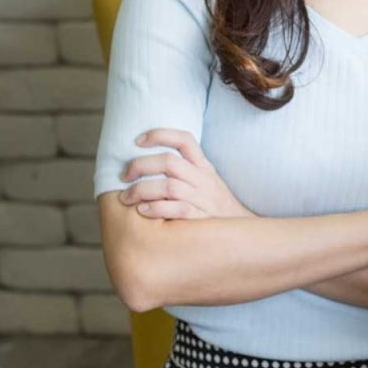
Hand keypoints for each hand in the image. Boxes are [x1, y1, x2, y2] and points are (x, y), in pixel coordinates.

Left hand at [119, 129, 252, 219]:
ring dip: (141, 190)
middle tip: (124, 176)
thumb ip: (185, 172)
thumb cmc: (216, 207)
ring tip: (126, 198)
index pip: (185, 140)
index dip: (160, 135)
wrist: (243, 233)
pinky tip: (143, 211)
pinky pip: (176, 209)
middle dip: (140, 166)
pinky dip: (156, 209)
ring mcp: (204, 199)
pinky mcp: (202, 218)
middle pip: (169, 162)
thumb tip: (147, 163)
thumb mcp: (207, 183)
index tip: (138, 140)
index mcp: (204, 167)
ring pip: (169, 186)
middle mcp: (204, 180)